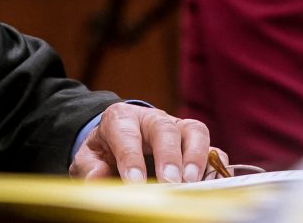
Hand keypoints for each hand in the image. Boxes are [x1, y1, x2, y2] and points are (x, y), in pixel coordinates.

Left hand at [69, 102, 211, 183]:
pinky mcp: (195, 143)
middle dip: (168, 156)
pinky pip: (211, 148)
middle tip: (169, 182)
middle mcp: (152, 119)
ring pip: (194, 131)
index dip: (131, 157)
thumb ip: (90, 167)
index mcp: (121, 119)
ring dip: (195, 157)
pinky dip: (214, 164)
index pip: (126, 133)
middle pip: (165, 129)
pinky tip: (210, 183)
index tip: (134, 182)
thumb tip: (97, 177)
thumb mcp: (88, 157)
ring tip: (191, 182)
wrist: (119, 141)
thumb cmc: (105, 151)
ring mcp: (177, 128)